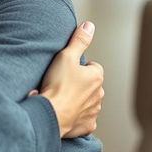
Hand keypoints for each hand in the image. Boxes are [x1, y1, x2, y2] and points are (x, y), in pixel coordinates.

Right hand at [36, 21, 103, 137]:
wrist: (51, 113)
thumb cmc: (57, 85)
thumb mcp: (65, 56)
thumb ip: (78, 40)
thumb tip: (89, 25)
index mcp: (96, 77)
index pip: (93, 67)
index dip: (80, 67)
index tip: (67, 70)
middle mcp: (99, 95)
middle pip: (91, 85)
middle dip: (80, 84)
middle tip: (61, 83)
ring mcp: (94, 112)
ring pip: (88, 102)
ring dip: (78, 99)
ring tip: (60, 97)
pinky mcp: (87, 126)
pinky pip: (83, 119)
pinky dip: (76, 116)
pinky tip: (64, 112)